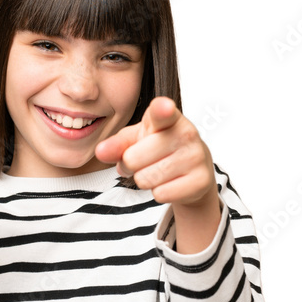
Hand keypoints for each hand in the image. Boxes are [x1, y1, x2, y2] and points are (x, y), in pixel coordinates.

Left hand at [95, 96, 215, 208]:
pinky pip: (161, 194)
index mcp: (168, 117)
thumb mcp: (136, 140)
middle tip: (145, 161)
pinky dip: (159, 192)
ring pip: (146, 179)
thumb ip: (117, 144)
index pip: (162, 113)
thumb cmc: (159, 148)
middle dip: (131, 165)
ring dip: (144, 179)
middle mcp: (186, 133)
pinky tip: (170, 182)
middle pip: (133, 158)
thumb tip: (100, 151)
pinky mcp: (200, 181)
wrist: (193, 170)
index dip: (162, 110)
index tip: (165, 108)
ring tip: (158, 170)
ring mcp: (196, 157)